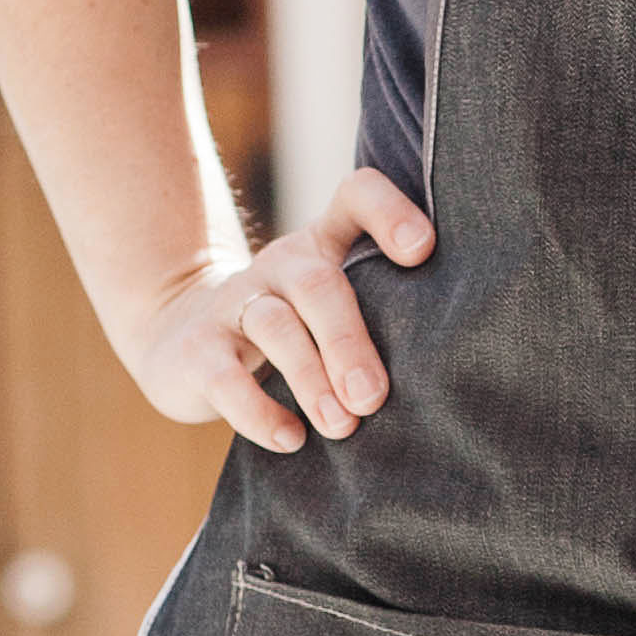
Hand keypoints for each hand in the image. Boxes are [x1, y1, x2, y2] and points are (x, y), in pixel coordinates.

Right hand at [131, 166, 432, 448]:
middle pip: (318, 284)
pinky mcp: (198, 349)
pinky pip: (224, 376)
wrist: (185, 341)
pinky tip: (291, 439)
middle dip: (348, 342)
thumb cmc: (297, 333)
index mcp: (326, 244)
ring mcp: (236, 303)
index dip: (389, 212)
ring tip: (342, 426)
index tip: (423, 252)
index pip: (357, 196)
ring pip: (275, 327)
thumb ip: (387, 318)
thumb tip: (450, 377)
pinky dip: (258, 412)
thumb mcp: (338, 309)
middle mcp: (282, 264)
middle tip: (373, 397)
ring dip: (311, 378)